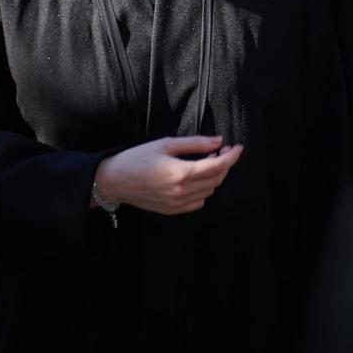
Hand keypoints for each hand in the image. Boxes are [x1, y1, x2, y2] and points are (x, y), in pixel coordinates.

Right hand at [93, 136, 242, 215]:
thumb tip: (219, 141)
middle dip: (224, 164)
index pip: (217, 166)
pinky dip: (203, 189)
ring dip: (214, 176)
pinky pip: (198, 202)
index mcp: (181, 173)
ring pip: (209, 191)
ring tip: (206, 161)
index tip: (237, 147)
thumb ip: (195, 143)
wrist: (115, 181)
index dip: (231, 156)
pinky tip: (195, 178)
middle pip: (216, 179)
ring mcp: (178, 204)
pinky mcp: (173, 210)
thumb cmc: (138, 158)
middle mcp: (182, 192)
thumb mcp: (166, 144)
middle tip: (221, 150)